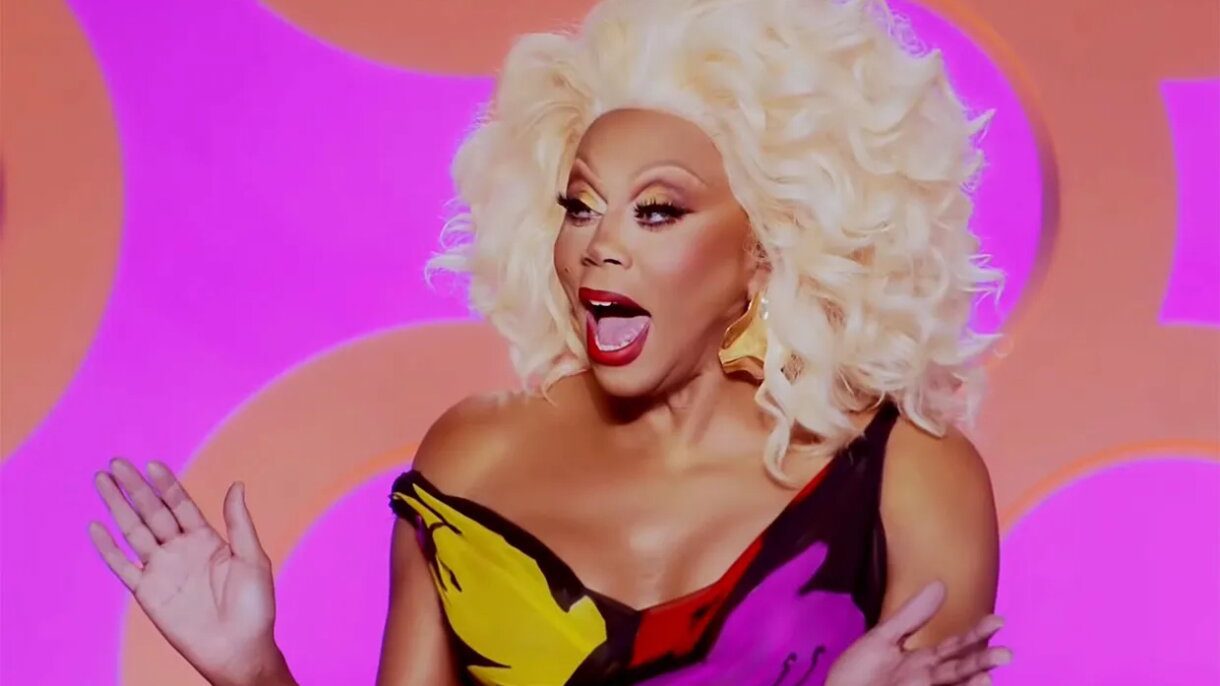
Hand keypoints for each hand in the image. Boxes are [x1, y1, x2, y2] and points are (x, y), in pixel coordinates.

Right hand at [88, 458, 295, 685]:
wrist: (239, 649)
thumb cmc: (254, 606)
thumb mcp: (252, 559)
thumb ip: (239, 523)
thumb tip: (237, 484)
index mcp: (207, 538)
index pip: (180, 504)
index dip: (166, 484)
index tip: (151, 464)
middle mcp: (181, 549)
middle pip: (152, 512)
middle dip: (134, 488)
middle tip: (116, 463)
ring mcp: (162, 569)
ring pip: (134, 531)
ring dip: (117, 507)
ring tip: (101, 481)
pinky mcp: (147, 592)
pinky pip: (123, 566)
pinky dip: (108, 548)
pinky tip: (95, 526)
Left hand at [826, 581, 1011, 685]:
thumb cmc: (855, 675)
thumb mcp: (882, 639)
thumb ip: (912, 616)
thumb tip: (941, 584)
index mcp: (922, 661)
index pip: (956, 645)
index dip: (977, 632)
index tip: (999, 620)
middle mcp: (927, 680)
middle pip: (961, 669)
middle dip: (982, 662)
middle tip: (1006, 653)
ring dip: (973, 684)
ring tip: (989, 676)